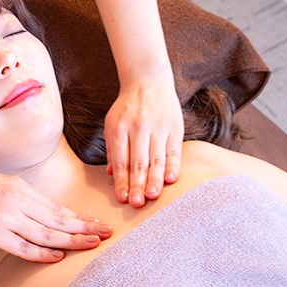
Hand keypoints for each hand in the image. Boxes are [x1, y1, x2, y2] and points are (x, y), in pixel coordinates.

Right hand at [0, 168, 112, 261]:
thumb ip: (19, 195)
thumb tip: (38, 208)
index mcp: (19, 188)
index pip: (55, 206)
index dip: (78, 216)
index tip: (96, 222)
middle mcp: (16, 201)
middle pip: (57, 218)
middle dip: (84, 227)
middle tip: (106, 233)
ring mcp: (5, 217)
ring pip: (45, 232)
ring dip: (71, 239)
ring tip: (92, 244)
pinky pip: (22, 246)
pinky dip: (42, 252)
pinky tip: (57, 256)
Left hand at [104, 74, 183, 206]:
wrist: (148, 82)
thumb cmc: (127, 108)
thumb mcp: (112, 124)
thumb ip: (113, 149)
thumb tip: (112, 175)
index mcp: (119, 128)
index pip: (120, 160)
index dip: (121, 180)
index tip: (122, 198)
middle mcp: (138, 128)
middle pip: (137, 162)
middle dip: (136, 185)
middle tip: (136, 204)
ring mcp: (158, 127)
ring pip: (156, 159)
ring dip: (154, 180)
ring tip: (151, 196)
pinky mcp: (174, 127)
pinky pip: (173, 150)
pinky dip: (172, 166)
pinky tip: (170, 180)